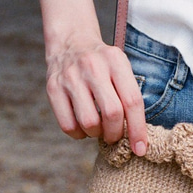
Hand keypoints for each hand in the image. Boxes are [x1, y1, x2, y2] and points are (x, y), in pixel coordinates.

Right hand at [45, 38, 146, 154]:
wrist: (71, 42)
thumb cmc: (103, 67)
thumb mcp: (121, 70)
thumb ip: (130, 98)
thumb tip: (138, 140)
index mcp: (115, 61)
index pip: (132, 101)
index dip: (138, 130)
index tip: (140, 149)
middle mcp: (92, 66)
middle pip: (112, 114)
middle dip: (116, 133)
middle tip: (114, 135)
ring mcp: (70, 77)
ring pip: (89, 123)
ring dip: (96, 134)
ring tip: (97, 127)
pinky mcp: (53, 88)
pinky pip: (68, 126)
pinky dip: (79, 134)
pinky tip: (82, 126)